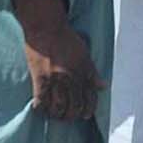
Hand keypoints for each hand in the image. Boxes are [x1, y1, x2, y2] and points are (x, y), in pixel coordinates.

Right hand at [12, 0, 104, 121]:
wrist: (46, 26)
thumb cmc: (65, 37)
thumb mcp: (84, 53)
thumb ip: (93, 72)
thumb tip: (103, 87)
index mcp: (84, 72)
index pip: (90, 98)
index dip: (88, 110)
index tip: (84, 115)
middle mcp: (71, 78)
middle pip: (74, 106)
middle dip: (72, 115)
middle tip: (67, 116)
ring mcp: (55, 79)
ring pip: (58, 106)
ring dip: (57, 114)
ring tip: (54, 114)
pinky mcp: (40, 77)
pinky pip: (41, 99)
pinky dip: (41, 107)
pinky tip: (40, 108)